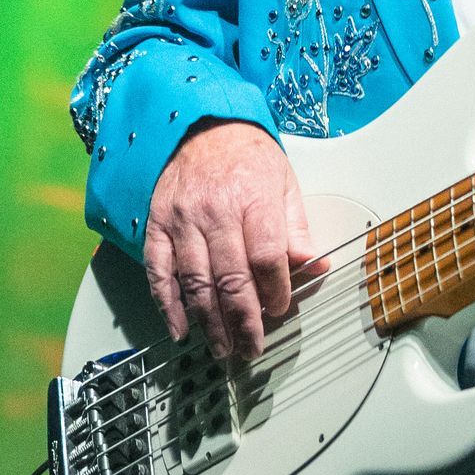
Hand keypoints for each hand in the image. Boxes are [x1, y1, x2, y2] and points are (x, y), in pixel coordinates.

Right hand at [143, 120, 323, 361]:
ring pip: (195, 282)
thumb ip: (298, 228)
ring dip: (209, 322)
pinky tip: (180, 329)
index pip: (267, 257)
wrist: (202, 126)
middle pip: (231, 278)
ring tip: (222, 348)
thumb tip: (316, 265)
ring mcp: (183, 220)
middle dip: (243, 321)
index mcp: (254, 199)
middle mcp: (216, 212)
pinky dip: (168, 305)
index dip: (276, 291)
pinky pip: (159, 272)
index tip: (280, 309)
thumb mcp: (285, 182)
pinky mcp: (158, 225)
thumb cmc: (248, 157)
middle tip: (251, 348)